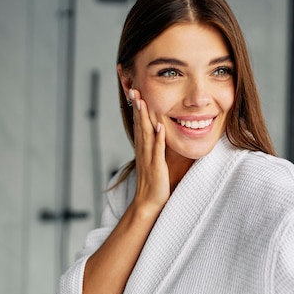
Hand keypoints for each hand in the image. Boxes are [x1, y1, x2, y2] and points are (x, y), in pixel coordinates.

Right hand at [130, 88, 169, 213]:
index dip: (137, 109)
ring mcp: (149, 159)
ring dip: (144, 118)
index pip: (138, 125)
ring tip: (143, 101)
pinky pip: (158, 151)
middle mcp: (143, 151)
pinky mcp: (157, 167)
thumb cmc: (153, 184)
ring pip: (146, 134)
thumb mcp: (153, 162)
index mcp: (143, 149)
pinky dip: (159, 138)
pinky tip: (160, 126)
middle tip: (134, 89)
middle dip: (137, 107)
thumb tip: (158, 134)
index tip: (135, 93)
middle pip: (139, 125)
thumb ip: (154, 148)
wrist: (148, 204)